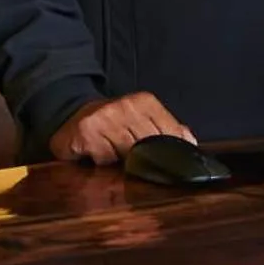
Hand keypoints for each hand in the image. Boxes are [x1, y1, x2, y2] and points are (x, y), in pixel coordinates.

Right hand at [48, 93, 192, 165]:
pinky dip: (103, 163)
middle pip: (149, 145)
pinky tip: (98, 155)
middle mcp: (126, 106)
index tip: (167, 162)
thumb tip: (190, 142)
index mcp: (145, 102)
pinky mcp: (86, 133)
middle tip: (136, 161)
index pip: (169, 132)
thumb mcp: (143, 117)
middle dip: (145, 158)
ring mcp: (105, 118)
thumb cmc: (114, 121)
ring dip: (122, 162)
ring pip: (127, 155)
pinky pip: (104, 159)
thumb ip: (168, 129)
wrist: (74, 113)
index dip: (170, 151)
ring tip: (115, 156)